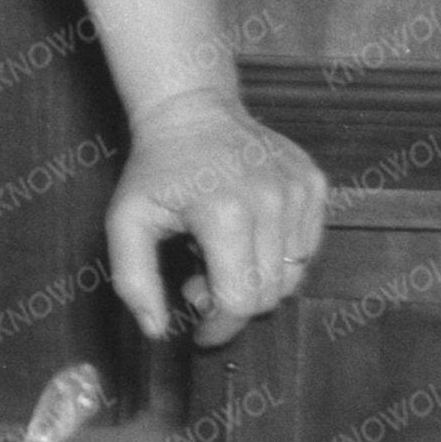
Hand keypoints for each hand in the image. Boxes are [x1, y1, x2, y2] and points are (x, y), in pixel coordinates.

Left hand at [106, 90, 327, 344]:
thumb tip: (157, 331)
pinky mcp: (314, 184)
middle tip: (199, 280)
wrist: (192, 111)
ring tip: (221, 254)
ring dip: (257, 280)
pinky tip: (246, 234)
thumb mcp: (126, 223)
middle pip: (268, 294)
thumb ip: (134, 282)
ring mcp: (299, 191)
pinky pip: (307, 247)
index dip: (219, 328)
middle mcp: (272, 202)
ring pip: (293, 276)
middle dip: (233, 303)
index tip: (200, 331)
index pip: (240, 301)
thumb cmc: (156, 170)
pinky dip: (278, 255)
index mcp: (225, 214)